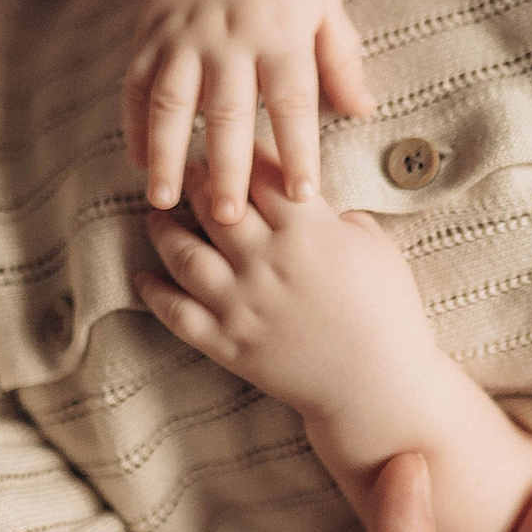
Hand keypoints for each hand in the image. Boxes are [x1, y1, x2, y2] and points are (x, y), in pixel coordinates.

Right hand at [125, 0, 373, 219]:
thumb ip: (342, 56)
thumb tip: (364, 111)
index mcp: (282, 30)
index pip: (293, 102)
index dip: (298, 151)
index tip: (303, 198)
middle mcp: (230, 34)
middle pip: (229, 111)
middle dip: (229, 168)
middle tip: (229, 219)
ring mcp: (184, 32)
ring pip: (171, 103)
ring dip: (167, 155)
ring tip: (165, 202)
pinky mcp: (150, 29)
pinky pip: (137, 84)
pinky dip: (135, 124)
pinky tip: (141, 162)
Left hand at [135, 158, 428, 413]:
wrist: (376, 387)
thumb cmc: (389, 315)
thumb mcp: (378, 250)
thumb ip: (345, 220)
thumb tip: (324, 208)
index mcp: (307, 230)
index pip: (262, 173)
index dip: (245, 153)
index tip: (234, 144)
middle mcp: (265, 260)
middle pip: (214, 204)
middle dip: (196, 180)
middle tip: (187, 171)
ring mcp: (241, 302)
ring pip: (183, 252)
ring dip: (163, 229)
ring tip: (156, 216)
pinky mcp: (227, 343)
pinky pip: (176, 313)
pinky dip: (153, 292)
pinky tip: (142, 277)